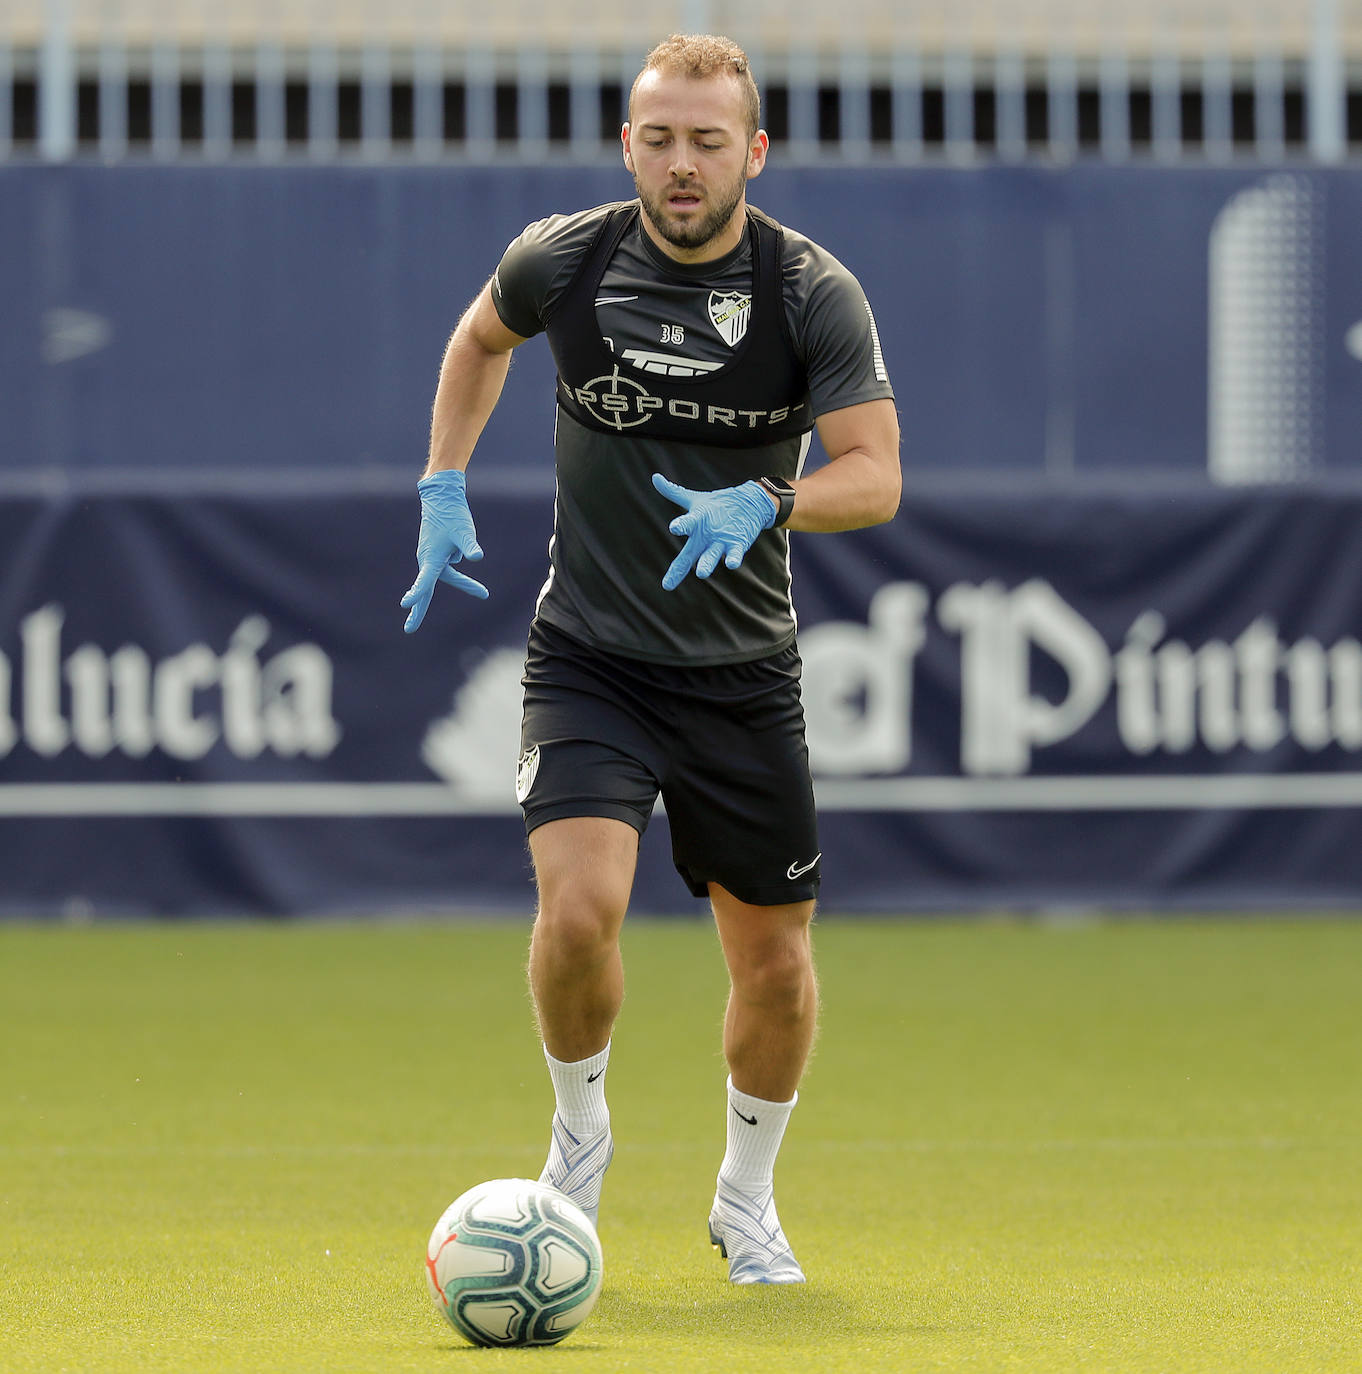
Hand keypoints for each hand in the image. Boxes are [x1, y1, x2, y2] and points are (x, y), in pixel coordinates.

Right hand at [401, 469, 488, 632]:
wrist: (442, 498)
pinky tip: (462, 545)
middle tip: (409, 630)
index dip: (416, 593)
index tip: (405, 605)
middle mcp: (427, 560)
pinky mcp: (435, 555)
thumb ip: (470, 546)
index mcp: (431, 558)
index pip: (424, 580)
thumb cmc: (453, 515)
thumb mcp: (465, 532)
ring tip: (483, 592)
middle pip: (424, 590)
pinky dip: (460, 570)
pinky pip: (450, 568)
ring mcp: (430, 558)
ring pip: (448, 577)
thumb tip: (477, 556)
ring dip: (463, 584)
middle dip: (418, 609)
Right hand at [651, 473, 775, 590]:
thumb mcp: (695, 498)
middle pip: (690, 555)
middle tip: (668, 583)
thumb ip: (674, 492)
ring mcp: (720, 544)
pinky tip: (732, 564)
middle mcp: (705, 539)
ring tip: (701, 573)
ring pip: (711, 557)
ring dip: (706, 564)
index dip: (681, 526)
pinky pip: (734, 555)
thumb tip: (654, 477)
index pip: (686, 525)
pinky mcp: (737, 546)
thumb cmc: (716, 506)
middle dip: (680, 569)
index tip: (675, 528)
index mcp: (695, 525)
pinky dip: (733, 559)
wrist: (745, 506)